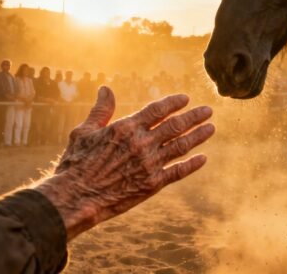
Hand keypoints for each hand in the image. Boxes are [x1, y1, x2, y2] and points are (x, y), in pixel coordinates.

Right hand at [34, 87, 213, 239]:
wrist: (76, 197)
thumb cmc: (76, 163)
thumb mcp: (84, 131)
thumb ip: (101, 110)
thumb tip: (105, 89)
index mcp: (126, 127)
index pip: (157, 110)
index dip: (174, 103)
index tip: (186, 98)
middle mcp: (142, 143)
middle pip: (175, 125)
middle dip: (194, 117)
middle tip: (208, 111)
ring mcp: (149, 164)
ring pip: (181, 146)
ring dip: (198, 136)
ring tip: (211, 128)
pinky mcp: (152, 184)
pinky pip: (178, 171)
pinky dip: (192, 165)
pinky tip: (203, 158)